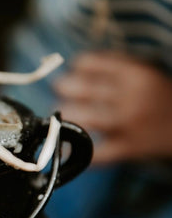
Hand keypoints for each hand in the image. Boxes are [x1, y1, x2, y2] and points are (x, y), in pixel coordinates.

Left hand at [53, 50, 171, 163]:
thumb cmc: (158, 96)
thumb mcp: (143, 71)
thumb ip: (113, 64)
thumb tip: (74, 64)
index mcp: (134, 74)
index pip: (88, 64)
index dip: (74, 68)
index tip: (70, 73)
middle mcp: (130, 98)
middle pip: (80, 89)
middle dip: (63, 89)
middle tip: (59, 91)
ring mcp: (127, 125)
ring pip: (82, 120)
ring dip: (64, 117)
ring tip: (61, 115)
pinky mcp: (127, 149)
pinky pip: (96, 153)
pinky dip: (78, 151)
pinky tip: (68, 147)